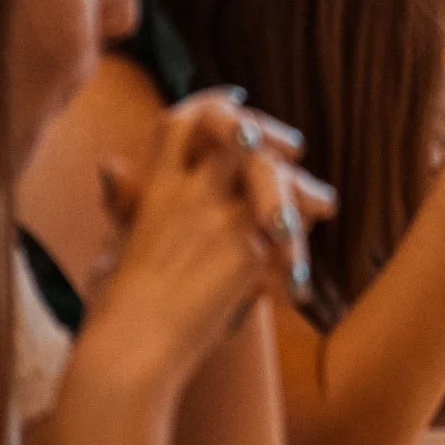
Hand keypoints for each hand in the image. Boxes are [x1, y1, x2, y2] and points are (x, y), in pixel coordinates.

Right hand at [85, 94, 332, 379]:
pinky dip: (298, 247)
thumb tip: (112, 163)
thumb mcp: (116, 243)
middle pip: (241, 136)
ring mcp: (222, 220)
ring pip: (275, 178)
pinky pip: (289, 233)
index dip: (213, 104)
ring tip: (324, 204)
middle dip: (271, 135)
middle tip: (296, 148)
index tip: (238, 100)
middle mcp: (190, 196)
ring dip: (301, 190)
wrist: (130, 353)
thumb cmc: (116, 307)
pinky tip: (301, 270)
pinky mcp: (250, 252)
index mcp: (155, 191)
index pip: (182, 121)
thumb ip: (128, 203)